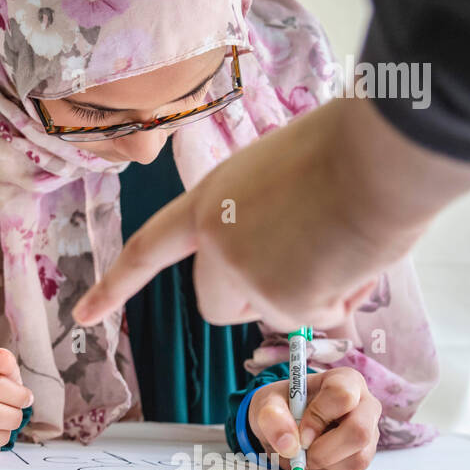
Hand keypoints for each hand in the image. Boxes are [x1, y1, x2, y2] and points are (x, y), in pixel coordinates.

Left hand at [72, 98, 469, 331]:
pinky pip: (319, 318)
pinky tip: (358, 254)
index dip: (115, 286)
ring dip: (311, 297)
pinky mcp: (282, 298)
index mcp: (207, 201)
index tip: (83, 315)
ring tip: (342, 243)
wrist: (385, 152)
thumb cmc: (349, 151)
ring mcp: (243, 271)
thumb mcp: (279, 176)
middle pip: (215, 306)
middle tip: (305, 266)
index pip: (146, 249)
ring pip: (275, 315)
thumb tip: (287, 268)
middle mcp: (214, 240)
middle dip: (255, 303)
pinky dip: (343, 297)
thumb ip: (260, 220)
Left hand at [247, 367, 380, 469]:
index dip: (318, 416)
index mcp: (345, 380)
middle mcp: (365, 405)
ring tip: (305, 450)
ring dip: (322, 462)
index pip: (342, 395)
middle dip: (324, 449)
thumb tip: (289, 445)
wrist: (285, 424)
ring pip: (357, 457)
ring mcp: (369, 433)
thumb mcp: (267, 402)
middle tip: (301, 450)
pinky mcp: (363, 455)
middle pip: (359, 431)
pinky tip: (314, 457)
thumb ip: (272, 416)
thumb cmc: (282, 405)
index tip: (299, 430)